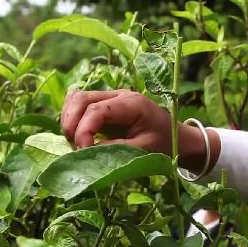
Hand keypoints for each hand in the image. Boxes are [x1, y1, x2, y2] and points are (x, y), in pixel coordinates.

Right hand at [61, 89, 180, 153]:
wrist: (178, 138)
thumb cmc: (165, 143)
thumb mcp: (144, 149)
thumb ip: (116, 149)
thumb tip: (87, 151)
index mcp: (132, 103)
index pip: (96, 109)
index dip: (83, 130)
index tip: (82, 150)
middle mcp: (118, 95)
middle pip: (81, 99)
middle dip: (71, 124)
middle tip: (76, 148)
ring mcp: (110, 98)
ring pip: (76, 99)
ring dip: (69, 120)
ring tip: (76, 143)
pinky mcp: (104, 105)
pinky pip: (80, 105)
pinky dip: (73, 118)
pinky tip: (78, 136)